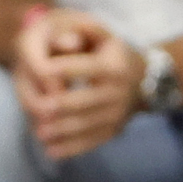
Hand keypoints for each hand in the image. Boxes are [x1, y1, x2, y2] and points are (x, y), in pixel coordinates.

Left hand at [12, 7, 138, 159]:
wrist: (143, 81)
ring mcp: (117, 114)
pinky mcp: (113, 131)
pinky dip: (70, 148)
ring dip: (61, 131)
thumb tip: (64, 40)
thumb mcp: (103, 36)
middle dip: (60, 106)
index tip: (42, 71)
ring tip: (39, 133)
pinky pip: (90, 142)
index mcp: (114, 66)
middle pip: (84, 101)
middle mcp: (118, 92)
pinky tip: (51, 151)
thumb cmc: (110, 54)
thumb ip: (83, 30)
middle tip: (39, 109)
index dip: (64, 68)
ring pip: (85, 125)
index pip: (87, 67)